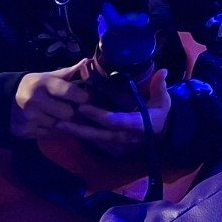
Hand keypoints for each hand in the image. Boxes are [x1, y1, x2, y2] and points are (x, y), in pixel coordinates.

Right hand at [10, 61, 92, 139]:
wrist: (4, 99)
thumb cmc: (34, 86)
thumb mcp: (48, 76)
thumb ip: (68, 72)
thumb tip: (87, 62)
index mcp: (43, 83)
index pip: (70, 91)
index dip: (83, 97)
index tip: (85, 98)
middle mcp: (35, 100)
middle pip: (68, 113)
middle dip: (71, 112)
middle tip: (68, 108)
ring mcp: (29, 117)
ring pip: (59, 126)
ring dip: (60, 122)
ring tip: (54, 114)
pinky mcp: (24, 131)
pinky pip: (48, 134)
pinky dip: (49, 130)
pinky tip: (43, 121)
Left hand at [55, 68, 170, 157]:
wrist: (163, 136)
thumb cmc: (161, 115)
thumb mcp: (164, 100)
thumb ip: (159, 86)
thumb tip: (163, 70)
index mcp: (138, 124)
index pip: (115, 121)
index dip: (98, 115)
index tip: (83, 106)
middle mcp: (126, 138)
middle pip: (99, 134)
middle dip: (79, 127)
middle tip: (60, 119)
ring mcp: (120, 147)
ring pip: (94, 140)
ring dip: (77, 133)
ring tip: (58, 124)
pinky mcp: (114, 151)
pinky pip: (96, 145)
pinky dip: (83, 138)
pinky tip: (69, 131)